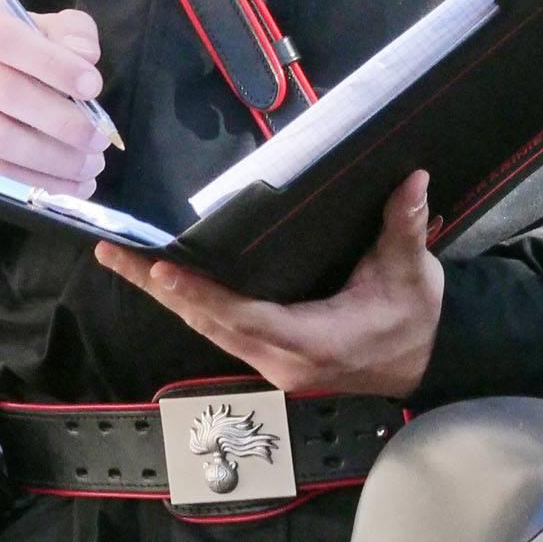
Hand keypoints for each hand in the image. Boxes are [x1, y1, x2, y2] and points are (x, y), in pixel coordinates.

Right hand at [0, 2, 110, 193]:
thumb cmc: (25, 51)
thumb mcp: (52, 29)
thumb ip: (73, 33)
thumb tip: (84, 56)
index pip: (10, 40)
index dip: (54, 65)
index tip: (93, 87)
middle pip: (6, 95)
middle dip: (61, 122)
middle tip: (98, 140)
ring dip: (51, 159)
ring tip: (89, 167)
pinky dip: (32, 183)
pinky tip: (67, 187)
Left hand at [96, 170, 443, 396]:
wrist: (427, 362)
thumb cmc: (415, 318)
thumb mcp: (412, 273)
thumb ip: (405, 226)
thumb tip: (413, 178)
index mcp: (312, 339)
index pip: (243, 315)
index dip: (201, 294)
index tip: (162, 269)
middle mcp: (280, 358)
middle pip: (206, 323)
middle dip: (158, 288)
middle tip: (115, 252)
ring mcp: (272, 362)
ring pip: (206, 328)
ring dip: (164, 296)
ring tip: (124, 261)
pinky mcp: (270, 356)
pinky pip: (219, 329)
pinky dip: (189, 304)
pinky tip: (165, 282)